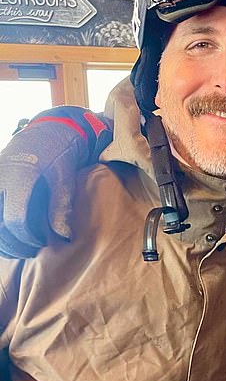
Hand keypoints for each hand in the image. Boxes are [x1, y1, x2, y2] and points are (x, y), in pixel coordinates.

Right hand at [0, 110, 110, 257]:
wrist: (47, 131)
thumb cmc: (59, 152)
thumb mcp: (65, 177)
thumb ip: (61, 206)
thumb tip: (64, 237)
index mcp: (20, 177)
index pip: (16, 219)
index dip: (28, 238)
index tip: (41, 243)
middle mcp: (1, 179)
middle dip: (14, 243)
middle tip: (31, 249)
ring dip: (2, 240)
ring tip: (21, 247)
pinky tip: (10, 238)